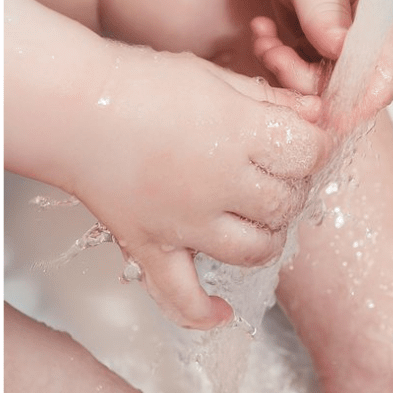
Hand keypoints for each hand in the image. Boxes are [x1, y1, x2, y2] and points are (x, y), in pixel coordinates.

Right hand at [73, 46, 329, 329]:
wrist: (74, 107)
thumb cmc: (143, 85)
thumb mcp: (216, 79)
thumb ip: (271, 101)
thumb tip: (319, 119)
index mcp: (239, 134)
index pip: (308, 154)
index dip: (314, 148)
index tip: (304, 143)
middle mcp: (219, 184)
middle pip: (287, 203)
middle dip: (291, 188)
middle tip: (274, 173)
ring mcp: (185, 223)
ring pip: (256, 252)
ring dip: (267, 238)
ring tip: (256, 218)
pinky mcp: (152, 247)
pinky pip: (182, 297)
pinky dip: (205, 314)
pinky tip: (222, 313)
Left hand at [251, 10, 392, 131]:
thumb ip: (325, 10)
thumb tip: (339, 52)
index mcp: (382, 13)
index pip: (387, 74)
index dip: (359, 103)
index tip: (323, 112)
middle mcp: (368, 34)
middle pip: (348, 87)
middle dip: (305, 83)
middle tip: (276, 54)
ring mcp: (343, 40)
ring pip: (318, 83)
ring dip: (286, 69)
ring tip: (265, 37)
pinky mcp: (319, 39)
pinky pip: (301, 68)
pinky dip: (278, 57)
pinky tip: (264, 32)